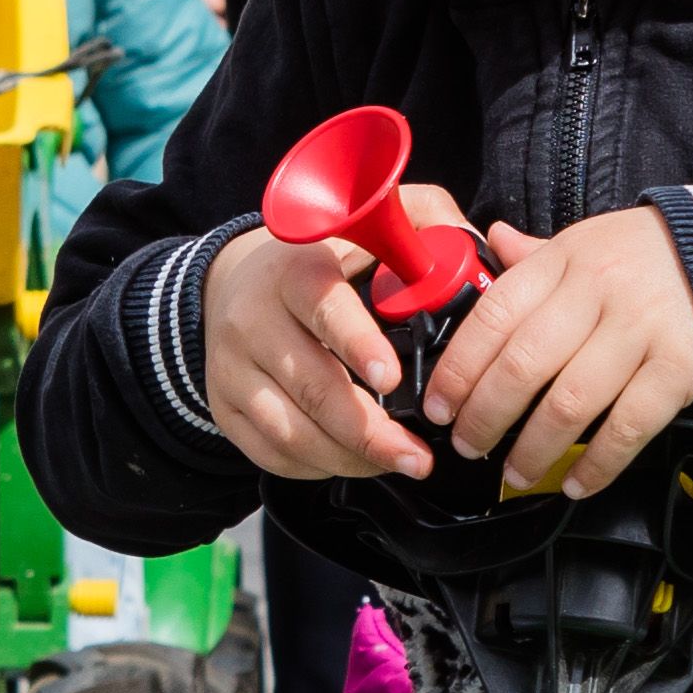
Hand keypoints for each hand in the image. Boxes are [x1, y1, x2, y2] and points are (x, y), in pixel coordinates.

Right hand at [199, 224, 427, 483]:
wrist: (236, 281)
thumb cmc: (322, 261)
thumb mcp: (367, 226)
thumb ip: (422, 226)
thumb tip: (469, 259)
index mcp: (295, 272)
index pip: (325, 309)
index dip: (358, 345)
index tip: (391, 378)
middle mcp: (253, 320)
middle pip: (313, 387)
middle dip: (372, 432)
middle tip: (418, 456)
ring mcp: (231, 369)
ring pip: (291, 432)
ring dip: (351, 458)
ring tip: (397, 462)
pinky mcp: (223, 407)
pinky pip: (272, 454)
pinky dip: (319, 466)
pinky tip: (354, 461)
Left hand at [424, 211, 692, 498]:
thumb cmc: (646, 258)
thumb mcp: (586, 243)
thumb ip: (535, 256)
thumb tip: (491, 241)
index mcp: (563, 261)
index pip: (494, 317)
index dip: (459, 368)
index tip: (440, 406)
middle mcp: (597, 294)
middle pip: (523, 367)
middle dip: (485, 417)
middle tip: (467, 446)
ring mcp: (640, 332)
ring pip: (570, 404)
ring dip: (533, 449)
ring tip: (514, 473)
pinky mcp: (678, 370)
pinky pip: (628, 427)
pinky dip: (598, 464)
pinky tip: (576, 483)